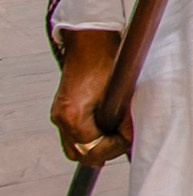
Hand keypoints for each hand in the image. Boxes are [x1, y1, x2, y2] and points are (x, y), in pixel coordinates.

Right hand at [50, 29, 128, 166]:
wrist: (91, 42)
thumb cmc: (106, 63)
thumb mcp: (119, 94)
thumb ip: (123, 120)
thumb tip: (131, 137)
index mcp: (73, 116)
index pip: (94, 149)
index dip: (115, 147)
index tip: (130, 138)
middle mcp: (60, 118)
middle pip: (80, 153)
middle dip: (104, 152)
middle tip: (123, 144)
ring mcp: (58, 114)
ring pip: (74, 147)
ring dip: (95, 148)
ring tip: (115, 140)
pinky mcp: (61, 109)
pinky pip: (72, 135)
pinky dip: (88, 139)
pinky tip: (104, 134)